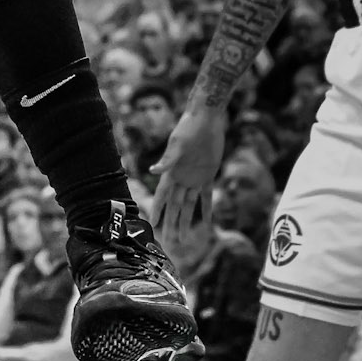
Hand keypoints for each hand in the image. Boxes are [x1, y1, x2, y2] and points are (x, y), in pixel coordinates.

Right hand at [150, 102, 226, 249]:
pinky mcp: (208, 175)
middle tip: (169, 241)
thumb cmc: (189, 128)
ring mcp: (194, 178)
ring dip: (186, 221)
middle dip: (172, 223)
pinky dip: (207, 209)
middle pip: (175, 205)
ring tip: (183, 238)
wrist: (206, 119)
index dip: (158, 210)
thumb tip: (154, 171)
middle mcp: (181, 178)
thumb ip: (168, 160)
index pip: (163, 196)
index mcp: (172, 172)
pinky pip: (207, 196)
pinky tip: (208, 222)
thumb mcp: (178, 144)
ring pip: (189, 205)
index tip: (153, 224)